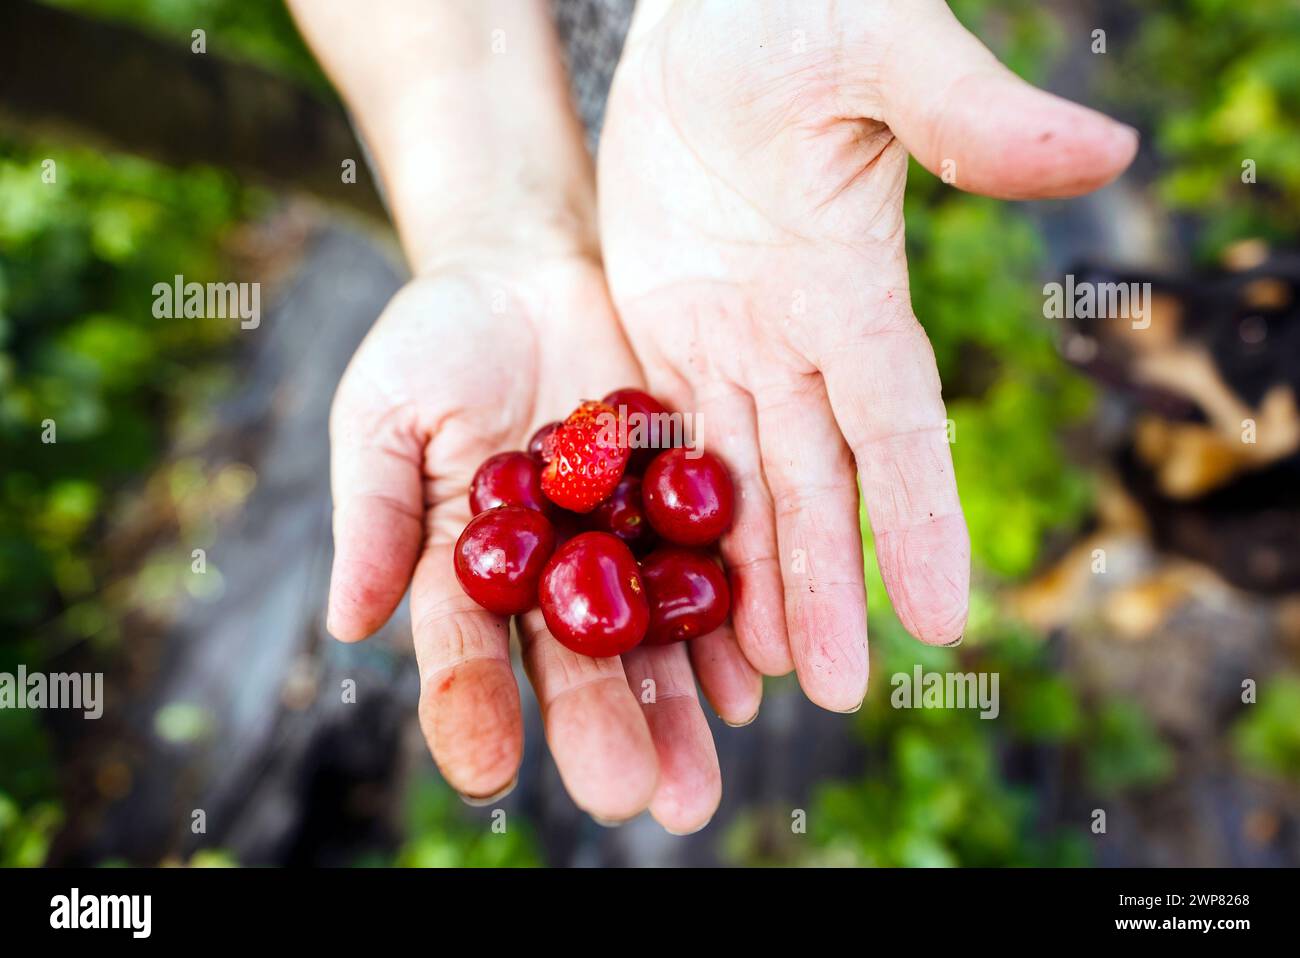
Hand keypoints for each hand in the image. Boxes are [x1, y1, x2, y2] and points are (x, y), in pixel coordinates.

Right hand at [326, 251, 759, 829]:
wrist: (533, 265)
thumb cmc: (438, 337)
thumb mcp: (386, 411)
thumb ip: (378, 512)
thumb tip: (349, 620)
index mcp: (467, 568)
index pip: (464, 650)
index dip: (471, 707)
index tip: (486, 771)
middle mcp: (551, 576)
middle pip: (574, 663)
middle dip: (601, 728)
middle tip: (631, 796)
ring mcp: (624, 544)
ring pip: (652, 637)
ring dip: (678, 707)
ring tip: (698, 779)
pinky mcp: (687, 500)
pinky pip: (713, 566)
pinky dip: (730, 623)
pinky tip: (749, 679)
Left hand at [598, 0, 1137, 709]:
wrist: (700, 16)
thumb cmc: (790, 15)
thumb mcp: (875, 53)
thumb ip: (966, 114)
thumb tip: (1103, 148)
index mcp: (854, 291)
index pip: (897, 425)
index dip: (920, 518)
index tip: (942, 616)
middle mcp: (799, 340)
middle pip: (816, 483)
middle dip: (824, 586)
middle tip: (829, 694)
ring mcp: (730, 346)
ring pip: (741, 486)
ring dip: (748, 580)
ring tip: (752, 678)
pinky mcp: (666, 338)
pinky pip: (662, 447)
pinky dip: (671, 522)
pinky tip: (668, 589)